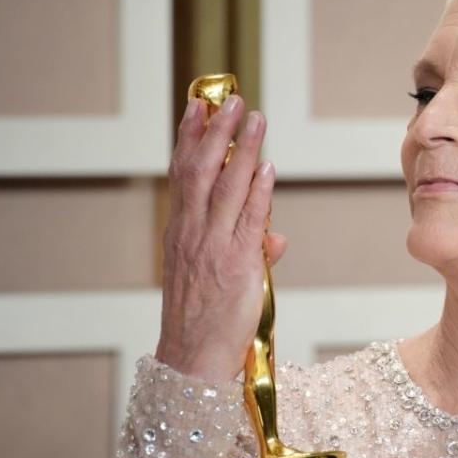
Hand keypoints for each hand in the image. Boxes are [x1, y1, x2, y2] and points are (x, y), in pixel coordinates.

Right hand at [156, 94, 287, 381]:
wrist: (195, 358)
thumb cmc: (203, 319)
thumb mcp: (213, 278)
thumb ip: (246, 250)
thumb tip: (276, 237)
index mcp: (181, 233)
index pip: (182, 175)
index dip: (189, 139)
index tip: (198, 107)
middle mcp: (193, 234)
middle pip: (201, 172)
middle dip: (216, 132)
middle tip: (229, 100)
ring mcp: (214, 247)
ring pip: (226, 188)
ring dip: (241, 151)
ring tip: (254, 119)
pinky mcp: (238, 264)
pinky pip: (249, 220)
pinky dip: (258, 192)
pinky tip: (266, 167)